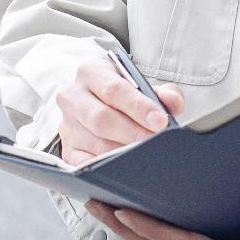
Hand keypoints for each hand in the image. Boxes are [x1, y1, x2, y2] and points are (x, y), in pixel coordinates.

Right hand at [55, 56, 184, 165]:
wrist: (93, 100)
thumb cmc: (121, 92)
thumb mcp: (141, 85)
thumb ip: (162, 92)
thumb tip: (172, 103)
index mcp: (91, 72)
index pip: (114, 89)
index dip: (139, 107)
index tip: (160, 121)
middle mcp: (73, 96)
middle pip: (101, 118)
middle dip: (133, 132)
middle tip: (155, 141)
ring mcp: (67, 124)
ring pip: (97, 143)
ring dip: (124, 151)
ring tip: (147, 153)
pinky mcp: (67, 148)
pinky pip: (85, 163)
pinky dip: (106, 166)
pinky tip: (125, 166)